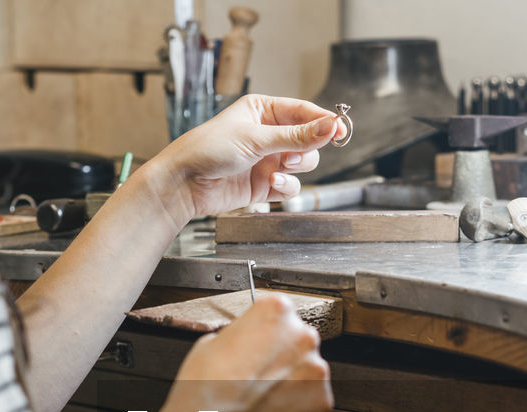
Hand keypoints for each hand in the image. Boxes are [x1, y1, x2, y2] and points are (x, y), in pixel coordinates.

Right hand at [148, 294, 333, 411]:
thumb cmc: (206, 385)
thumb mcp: (212, 341)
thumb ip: (241, 336)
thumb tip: (247, 343)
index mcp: (276, 310)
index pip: (279, 314)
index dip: (264, 333)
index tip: (257, 346)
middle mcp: (303, 334)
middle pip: (298, 340)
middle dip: (282, 356)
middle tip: (258, 375)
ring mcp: (317, 368)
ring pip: (308, 371)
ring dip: (291, 381)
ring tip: (263, 397)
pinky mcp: (322, 399)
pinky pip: (313, 399)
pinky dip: (297, 405)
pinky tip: (273, 411)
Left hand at [151, 95, 345, 219]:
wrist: (185, 184)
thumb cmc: (208, 150)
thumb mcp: (256, 138)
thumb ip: (297, 136)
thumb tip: (330, 126)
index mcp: (263, 110)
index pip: (304, 112)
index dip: (324, 121)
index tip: (341, 130)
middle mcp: (268, 134)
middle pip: (309, 140)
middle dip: (306, 150)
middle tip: (293, 156)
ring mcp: (267, 159)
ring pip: (303, 164)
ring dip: (296, 169)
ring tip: (279, 170)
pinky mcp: (265, 184)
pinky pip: (290, 185)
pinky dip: (287, 187)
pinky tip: (274, 185)